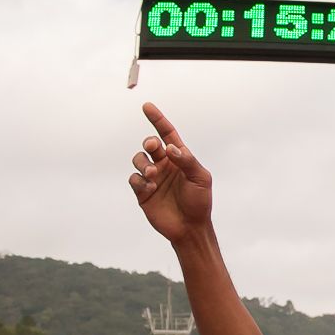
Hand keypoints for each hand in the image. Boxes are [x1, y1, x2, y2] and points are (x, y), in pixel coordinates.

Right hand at [129, 102, 214, 244]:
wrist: (190, 228)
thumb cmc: (200, 202)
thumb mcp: (200, 178)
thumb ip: (186, 160)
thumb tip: (170, 147)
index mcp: (178, 158)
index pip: (166, 134)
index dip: (157, 119)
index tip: (147, 106)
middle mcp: (164, 165)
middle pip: (149, 144)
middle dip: (149, 142)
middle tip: (153, 147)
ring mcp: (152, 178)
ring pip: (138, 159)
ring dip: (144, 163)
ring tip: (153, 175)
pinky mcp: (143, 192)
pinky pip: (134, 179)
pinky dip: (140, 180)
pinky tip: (151, 188)